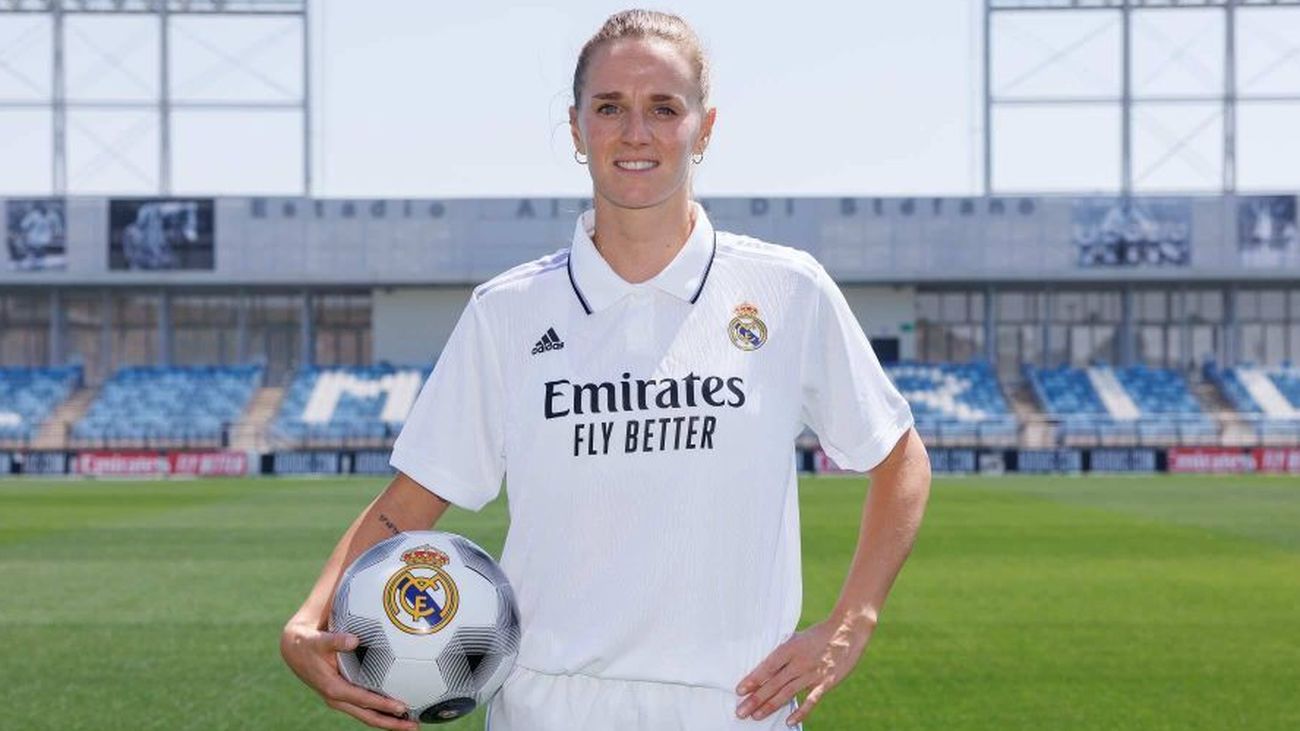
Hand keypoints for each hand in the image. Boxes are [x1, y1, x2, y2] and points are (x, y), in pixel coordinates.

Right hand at [280, 620, 417, 730]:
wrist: (294, 650)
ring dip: (390, 721)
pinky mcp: (346, 694)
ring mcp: (342, 698)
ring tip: (412, 724)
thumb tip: (354, 640)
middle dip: (391, 723)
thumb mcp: (318, 640)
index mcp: (333, 688)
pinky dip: (382, 710)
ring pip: (369, 715)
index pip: (363, 700)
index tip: (402, 707)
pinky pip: (366, 707)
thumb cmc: (308, 644)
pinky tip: (399, 709)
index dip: (382, 704)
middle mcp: (338, 698)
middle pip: (368, 716)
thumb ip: (335, 640)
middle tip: (414, 726)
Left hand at [734, 614, 875, 726]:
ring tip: (756, 716)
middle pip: (773, 684)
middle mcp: (799, 662)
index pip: (767, 667)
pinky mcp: (826, 682)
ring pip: (787, 693)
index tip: (739, 690)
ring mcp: (813, 673)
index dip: (753, 680)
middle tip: (741, 712)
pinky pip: (811, 700)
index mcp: (790, 648)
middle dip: (755, 699)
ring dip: (770, 706)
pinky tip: (789, 721)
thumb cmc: (820, 632)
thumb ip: (783, 650)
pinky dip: (801, 712)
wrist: (848, 629)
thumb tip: (766, 665)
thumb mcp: (797, 637)